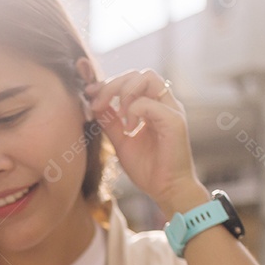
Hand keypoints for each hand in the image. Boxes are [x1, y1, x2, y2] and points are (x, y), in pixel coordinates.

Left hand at [84, 70, 207, 215]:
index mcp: (153, 106)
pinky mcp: (175, 122)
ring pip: (148, 78)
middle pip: (138, 74)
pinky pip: (150, 103)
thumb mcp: (121, 141)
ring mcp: (171, 110)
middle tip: (97, 103)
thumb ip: (110, 121)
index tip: (89, 92)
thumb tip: (94, 103)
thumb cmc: (148, 169)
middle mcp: (164, 104)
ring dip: (125, 92)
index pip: (131, 80)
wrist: (167, 191)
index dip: (108, 83)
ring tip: (117, 115)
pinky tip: (130, 129)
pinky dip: (134, 111)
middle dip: (112, 85)